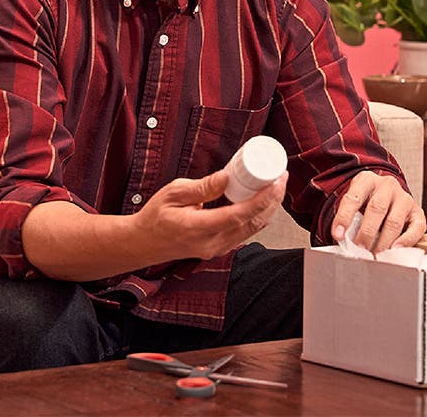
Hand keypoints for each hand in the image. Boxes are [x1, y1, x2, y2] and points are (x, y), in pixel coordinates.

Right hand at [134, 169, 287, 262]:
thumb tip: (227, 176)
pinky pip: (245, 233)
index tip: (275, 182)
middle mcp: (211, 243)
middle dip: (272, 200)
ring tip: (277, 186)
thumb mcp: (173, 193)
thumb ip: (202, 187)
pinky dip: (258, 216)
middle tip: (282, 178)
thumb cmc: (155, 216)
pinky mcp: (219, 249)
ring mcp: (216, 249)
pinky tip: (263, 201)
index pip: (239, 215)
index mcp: (197, 228)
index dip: (262, 199)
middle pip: (252, 223)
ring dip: (268, 208)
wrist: (144, 243)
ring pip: (253, 229)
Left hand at [330, 171, 425, 252]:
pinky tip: (395, 250)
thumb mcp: (354, 203)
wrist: (388, 196)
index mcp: (366, 180)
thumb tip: (341, 239)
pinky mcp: (417, 212)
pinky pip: (416, 228)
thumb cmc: (367, 203)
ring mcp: (404, 198)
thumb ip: (349, 217)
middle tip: (359, 249)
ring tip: (374, 255)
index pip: (353, 198)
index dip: (344, 217)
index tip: (338, 235)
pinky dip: (406, 241)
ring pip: (394, 221)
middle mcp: (387, 186)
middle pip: (376, 208)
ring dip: (383, 242)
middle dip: (366, 233)